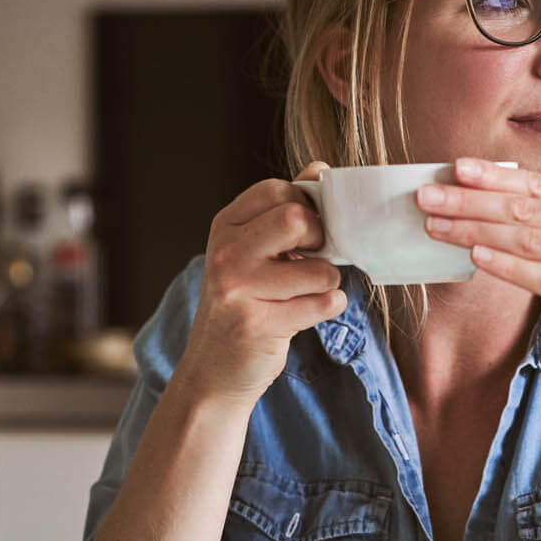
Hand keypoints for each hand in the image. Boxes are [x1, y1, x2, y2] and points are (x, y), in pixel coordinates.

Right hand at [172, 162, 345, 408]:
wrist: (213, 370)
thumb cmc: (242, 304)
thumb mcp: (252, 251)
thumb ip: (284, 210)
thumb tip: (320, 169)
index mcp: (226, 226)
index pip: (280, 190)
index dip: (307, 208)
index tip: (306, 233)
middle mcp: (226, 252)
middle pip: (297, 218)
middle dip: (321, 241)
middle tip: (312, 260)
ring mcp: (238, 289)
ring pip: (319, 269)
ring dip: (327, 283)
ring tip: (305, 294)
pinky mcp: (258, 324)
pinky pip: (323, 304)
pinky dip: (328, 308)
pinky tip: (305, 315)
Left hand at [416, 157, 540, 401]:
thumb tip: (512, 223)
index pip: (540, 186)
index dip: (493, 176)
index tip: (453, 167)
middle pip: (526, 207)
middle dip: (470, 198)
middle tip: (425, 194)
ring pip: (529, 237)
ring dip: (475, 228)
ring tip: (435, 224)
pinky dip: (507, 264)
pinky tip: (475, 256)